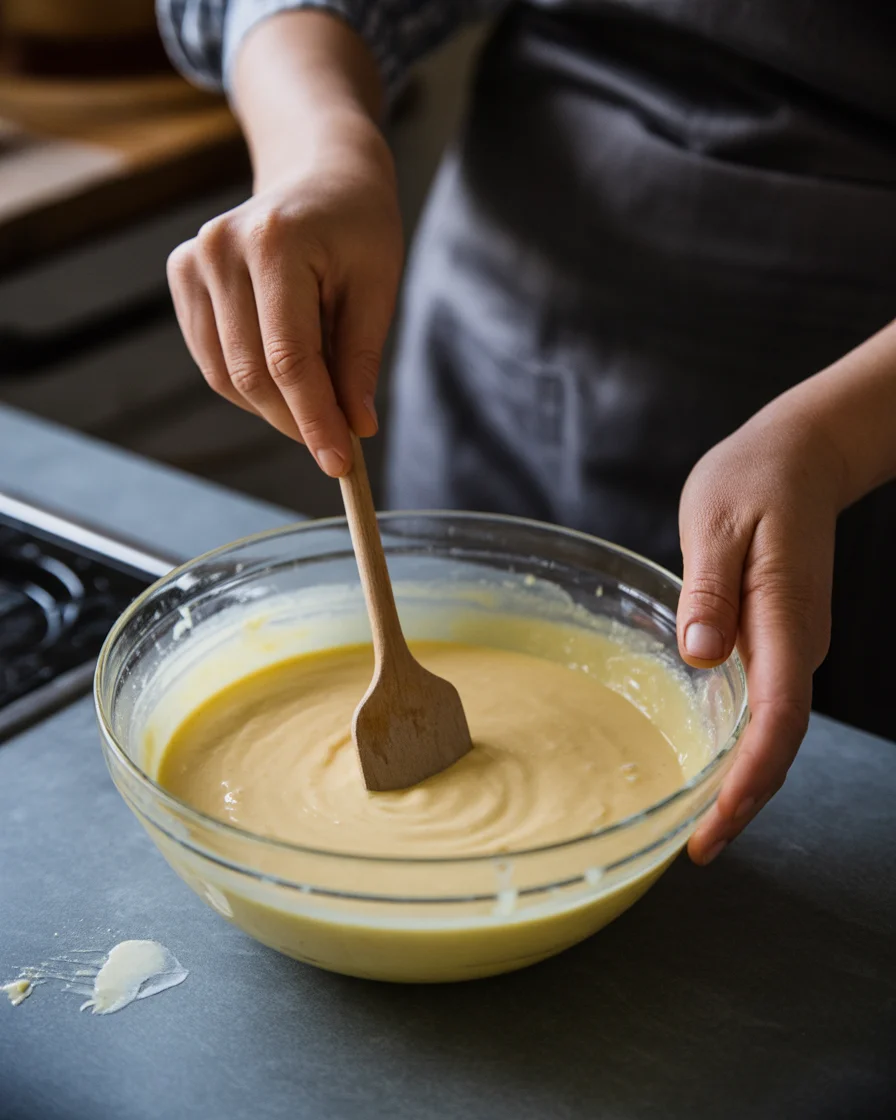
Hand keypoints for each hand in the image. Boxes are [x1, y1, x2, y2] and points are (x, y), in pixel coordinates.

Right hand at [166, 120, 402, 476]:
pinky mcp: (181, 277)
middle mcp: (219, 249)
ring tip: (319, 401)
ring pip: (226, 376)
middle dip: (297, 421)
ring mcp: (192, 262)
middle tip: (339, 444)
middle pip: (252, 374)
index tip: (341, 463)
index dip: (315, 419)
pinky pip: (213, 361)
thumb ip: (360, 359)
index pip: (290, 358)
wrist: (319, 174)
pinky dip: (251, 386)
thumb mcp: (377, 287)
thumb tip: (355, 428)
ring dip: (275, 409)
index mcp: (274, 243)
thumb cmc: (358, 228)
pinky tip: (287, 376)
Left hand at [677, 404, 844, 863]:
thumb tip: (702, 657)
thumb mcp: (718, 525)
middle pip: (780, 741)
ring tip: (702, 827)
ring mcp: (794, 643)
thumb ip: (710, 592)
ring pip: (776, 730)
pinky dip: (745, 745)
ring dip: (745, 780)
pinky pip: (768, 705)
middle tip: (697, 850)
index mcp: (783, 618)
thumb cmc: (754, 480)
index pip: (776, 720)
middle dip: (745, 801)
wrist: (802, 455)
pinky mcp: (781, 638)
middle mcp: (798, 642)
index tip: (713, 828)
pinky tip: (714, 764)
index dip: (748, 781)